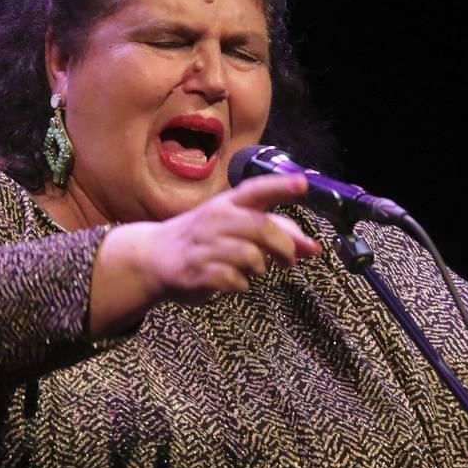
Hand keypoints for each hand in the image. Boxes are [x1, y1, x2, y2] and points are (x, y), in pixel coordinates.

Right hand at [145, 173, 322, 302]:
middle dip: (285, 246)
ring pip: (251, 256)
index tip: (303, 183)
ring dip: (261, 267)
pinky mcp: (198, 271)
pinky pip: (235, 280)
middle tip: (291, 260)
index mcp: (228, 202)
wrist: (154, 256)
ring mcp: (205, 245)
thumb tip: (313, 247)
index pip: (257, 189)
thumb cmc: (204, 238)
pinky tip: (234, 281)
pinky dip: (242, 284)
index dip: (281, 186)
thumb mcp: (235, 226)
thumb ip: (274, 232)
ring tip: (254, 269)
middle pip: (263, 227)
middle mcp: (216, 218)